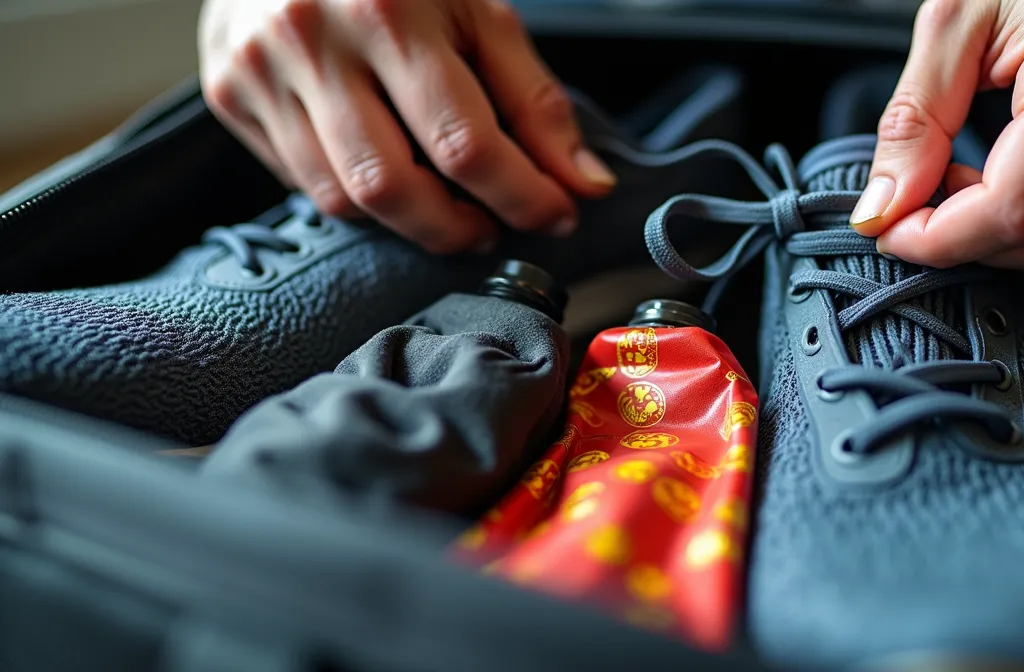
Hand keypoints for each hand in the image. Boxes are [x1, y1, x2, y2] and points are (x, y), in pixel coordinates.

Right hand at [199, 0, 616, 252]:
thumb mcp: (478, 11)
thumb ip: (534, 100)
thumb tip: (585, 185)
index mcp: (388, 9)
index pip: (464, 142)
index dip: (522, 195)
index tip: (557, 216)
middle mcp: (313, 41)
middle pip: (392, 186)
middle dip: (457, 229)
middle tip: (493, 228)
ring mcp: (259, 70)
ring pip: (342, 199)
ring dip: (409, 224)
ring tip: (448, 208)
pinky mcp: (229, 95)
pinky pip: (305, 184)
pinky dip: (359, 200)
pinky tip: (389, 172)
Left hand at [850, 0, 1023, 292]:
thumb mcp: (952, 23)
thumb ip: (912, 122)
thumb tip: (884, 210)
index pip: (1014, 208)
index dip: (941, 240)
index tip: (893, 229)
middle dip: (969, 244)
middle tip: (929, 196)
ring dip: (1013, 250)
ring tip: (977, 188)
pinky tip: (1021, 197)